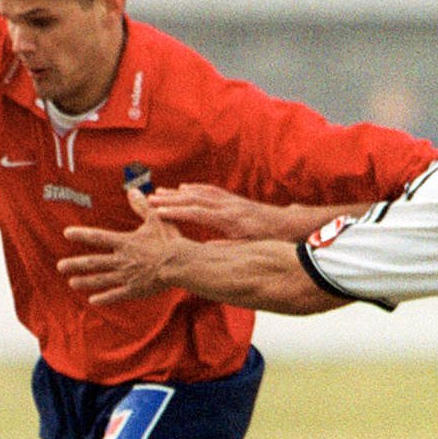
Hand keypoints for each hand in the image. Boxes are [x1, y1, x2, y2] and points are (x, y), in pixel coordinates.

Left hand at [60, 188, 189, 304]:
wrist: (180, 264)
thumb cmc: (170, 240)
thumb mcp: (156, 219)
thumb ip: (142, 206)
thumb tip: (132, 190)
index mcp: (125, 242)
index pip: (98, 237)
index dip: (82, 235)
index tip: (66, 233)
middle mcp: (122, 260)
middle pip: (94, 262)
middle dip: (75, 264)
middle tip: (59, 266)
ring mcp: (127, 276)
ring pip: (101, 279)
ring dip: (85, 281)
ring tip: (71, 283)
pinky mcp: (135, 290)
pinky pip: (116, 294)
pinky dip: (104, 298)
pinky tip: (92, 300)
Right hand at [147, 183, 284, 238]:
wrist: (287, 225)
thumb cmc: (267, 239)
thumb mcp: (247, 248)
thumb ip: (225, 248)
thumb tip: (203, 250)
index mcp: (229, 220)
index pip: (197, 213)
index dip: (176, 212)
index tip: (158, 212)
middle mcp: (228, 206)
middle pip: (194, 199)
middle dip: (171, 199)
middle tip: (150, 198)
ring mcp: (230, 201)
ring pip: (200, 193)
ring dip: (178, 192)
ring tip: (160, 192)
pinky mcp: (233, 199)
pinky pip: (210, 191)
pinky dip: (195, 189)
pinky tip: (184, 188)